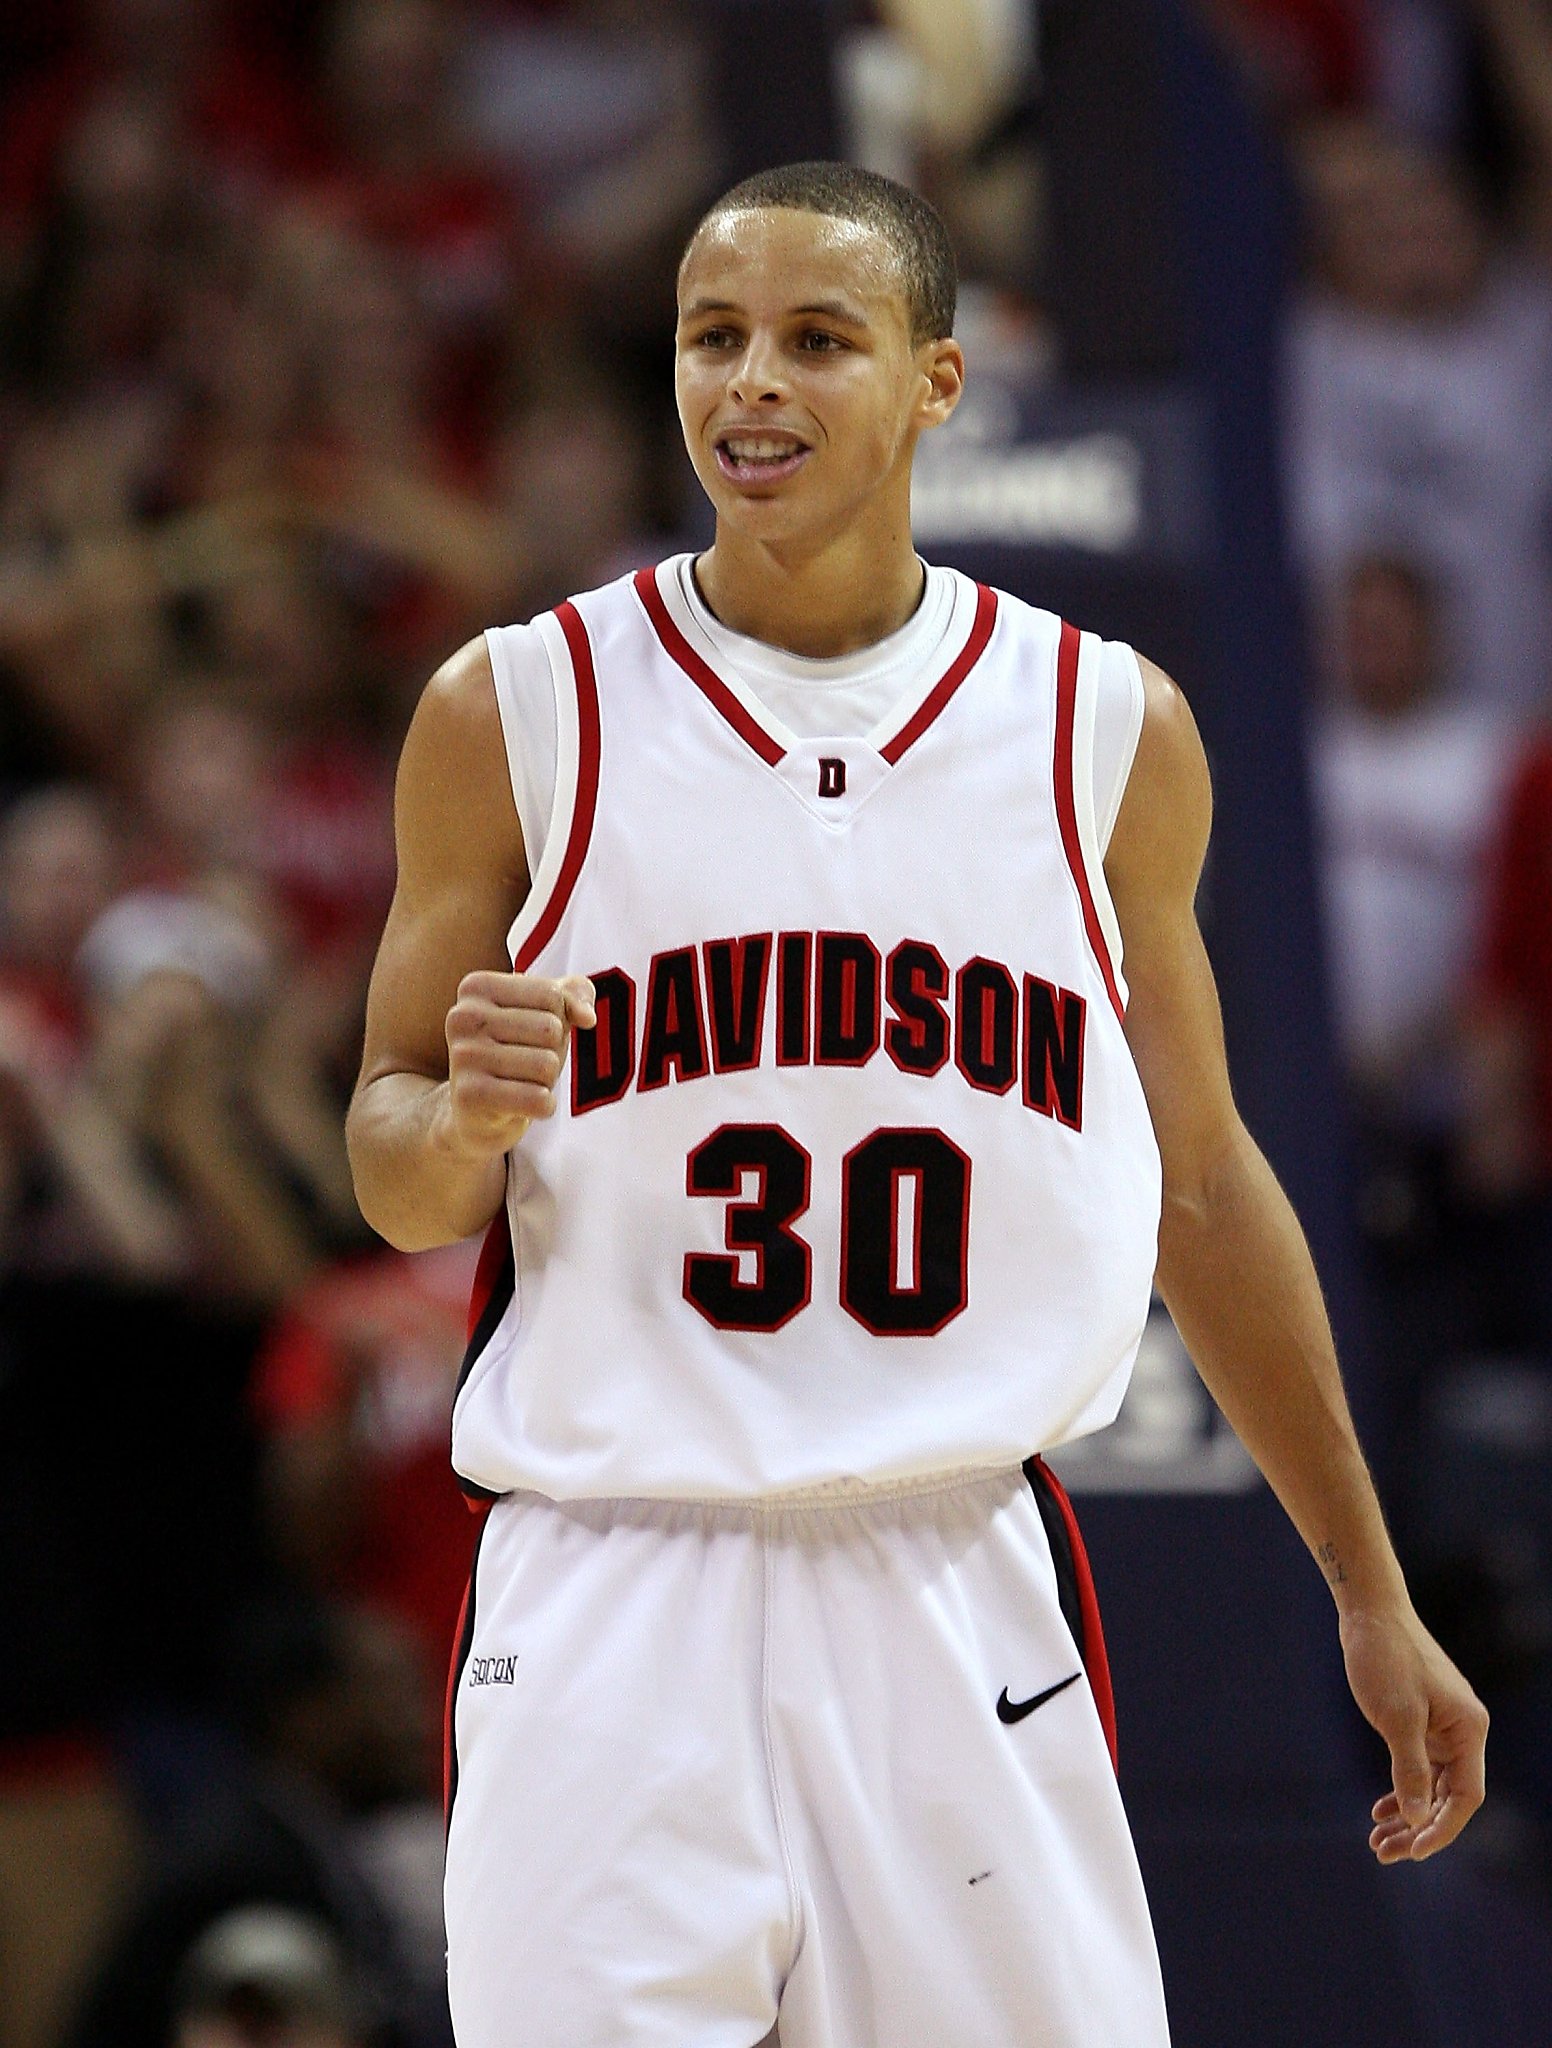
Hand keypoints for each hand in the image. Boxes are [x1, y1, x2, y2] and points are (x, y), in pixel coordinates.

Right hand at [442, 972, 595, 1156]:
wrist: (476, 1112)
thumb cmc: (516, 1051)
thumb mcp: (546, 1012)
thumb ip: (574, 994)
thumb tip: (587, 1017)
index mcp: (477, 987)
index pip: (551, 995)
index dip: (557, 1019)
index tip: (527, 1034)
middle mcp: (463, 1016)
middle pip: (550, 1029)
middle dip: (551, 1052)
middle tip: (523, 1064)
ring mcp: (463, 1056)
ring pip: (547, 1065)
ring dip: (546, 1080)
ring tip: (520, 1083)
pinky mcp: (469, 1095)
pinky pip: (539, 1099)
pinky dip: (543, 1106)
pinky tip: (521, 1105)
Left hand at [1339, 1603, 1487, 1862]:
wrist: (1369, 1612)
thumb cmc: (1385, 1658)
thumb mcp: (1396, 1717)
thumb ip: (1409, 1769)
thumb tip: (1417, 1819)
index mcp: (1468, 1730)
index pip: (1465, 1796)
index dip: (1442, 1829)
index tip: (1414, 1852)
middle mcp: (1462, 1731)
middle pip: (1448, 1797)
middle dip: (1418, 1829)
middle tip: (1384, 1852)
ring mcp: (1442, 1726)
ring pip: (1431, 1786)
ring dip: (1407, 1814)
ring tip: (1377, 1841)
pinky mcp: (1421, 1721)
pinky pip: (1417, 1768)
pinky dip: (1401, 1790)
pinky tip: (1381, 1810)